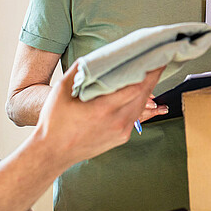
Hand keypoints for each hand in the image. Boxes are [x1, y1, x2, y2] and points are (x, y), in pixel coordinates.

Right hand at [36, 61, 163, 166]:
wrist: (52, 153)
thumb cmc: (54, 122)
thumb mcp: (60, 91)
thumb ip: (78, 71)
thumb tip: (91, 58)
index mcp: (103, 109)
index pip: (136, 86)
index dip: (149, 72)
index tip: (155, 59)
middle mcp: (117, 121)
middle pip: (143, 96)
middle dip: (152, 78)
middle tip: (157, 62)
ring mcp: (121, 132)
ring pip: (141, 107)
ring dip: (148, 91)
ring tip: (151, 75)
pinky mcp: (121, 138)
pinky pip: (136, 117)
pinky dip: (140, 104)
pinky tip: (142, 95)